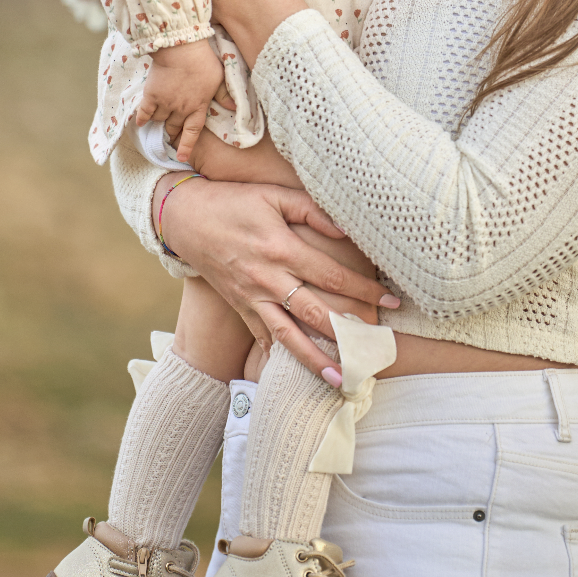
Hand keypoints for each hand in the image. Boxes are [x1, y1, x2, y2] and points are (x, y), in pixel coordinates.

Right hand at [136, 39, 227, 162]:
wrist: (181, 48)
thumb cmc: (204, 61)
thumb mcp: (220, 77)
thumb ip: (225, 95)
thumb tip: (234, 108)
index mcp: (198, 107)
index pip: (192, 132)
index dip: (187, 146)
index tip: (181, 157)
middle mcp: (181, 109)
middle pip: (174, 127)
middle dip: (172, 132)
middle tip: (170, 133)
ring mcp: (165, 103)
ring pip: (159, 120)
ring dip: (160, 121)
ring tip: (159, 119)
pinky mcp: (151, 95)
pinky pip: (144, 112)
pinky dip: (142, 118)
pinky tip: (141, 122)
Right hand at [155, 175, 400, 379]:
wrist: (185, 219)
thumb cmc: (234, 201)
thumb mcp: (273, 195)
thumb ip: (312, 211)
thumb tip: (347, 229)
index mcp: (282, 249)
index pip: (333, 277)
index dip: (365, 290)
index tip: (392, 302)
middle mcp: (268, 279)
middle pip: (316, 313)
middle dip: (349, 334)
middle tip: (377, 353)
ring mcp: (251, 297)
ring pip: (288, 336)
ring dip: (315, 360)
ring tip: (341, 381)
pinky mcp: (239, 306)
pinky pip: (261, 336)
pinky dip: (279, 356)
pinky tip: (297, 375)